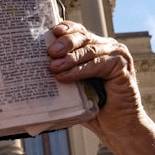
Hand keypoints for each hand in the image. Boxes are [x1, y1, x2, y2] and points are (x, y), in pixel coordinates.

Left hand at [46, 21, 145, 144]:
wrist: (117, 126)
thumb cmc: (94, 108)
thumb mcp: (74, 88)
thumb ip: (61, 75)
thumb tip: (32, 70)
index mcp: (96, 47)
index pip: (79, 32)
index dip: (66, 28)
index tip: (52, 31)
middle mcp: (108, 47)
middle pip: (84, 37)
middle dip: (65, 42)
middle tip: (50, 51)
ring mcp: (118, 55)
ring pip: (90, 50)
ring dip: (70, 59)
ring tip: (53, 67)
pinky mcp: (122, 67)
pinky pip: (98, 65)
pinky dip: (80, 70)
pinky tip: (65, 76)